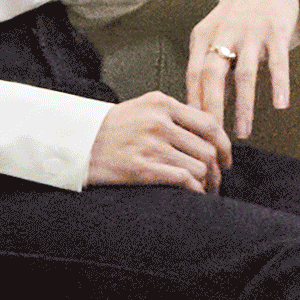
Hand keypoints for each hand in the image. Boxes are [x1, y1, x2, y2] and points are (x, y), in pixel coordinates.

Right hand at [87, 92, 231, 189]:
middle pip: (208, 148)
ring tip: (205, 191)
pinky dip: (195, 191)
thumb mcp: (142, 108)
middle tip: (216, 180)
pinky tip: (193, 195)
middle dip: (218, 169)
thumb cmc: (109, 128)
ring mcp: (151, 145)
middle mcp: (159, 122)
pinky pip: (184, 180)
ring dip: (207, 183)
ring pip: (200, 166)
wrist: (74, 143)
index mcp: (162, 104)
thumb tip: (206, 132)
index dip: (225, 145)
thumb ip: (173, 114)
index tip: (226, 159)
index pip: (209, 124)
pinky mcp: (142, 167)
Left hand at [185, 0, 299, 143]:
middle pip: (212, 76)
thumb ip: (210, 67)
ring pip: (244, 74)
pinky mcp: (276, 30)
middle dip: (212, 109)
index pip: (193, 75)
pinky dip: (279, 84)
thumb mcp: (216, 35)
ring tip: (242, 132)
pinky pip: (277, 62)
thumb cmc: (238, 15)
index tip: (194, 132)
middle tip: (213, 139)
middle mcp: (224, 33)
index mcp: (204, 36)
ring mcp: (251, 31)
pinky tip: (280, 105)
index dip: (193, 104)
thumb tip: (202, 107)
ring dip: (243, 106)